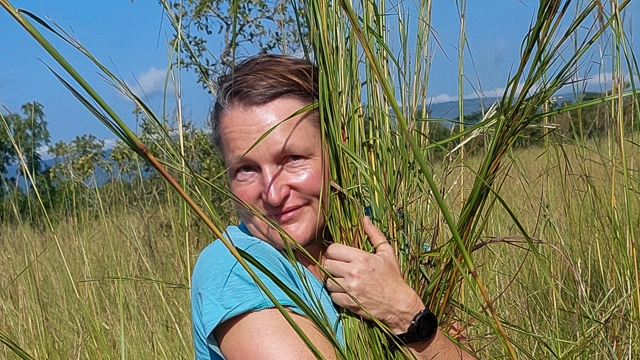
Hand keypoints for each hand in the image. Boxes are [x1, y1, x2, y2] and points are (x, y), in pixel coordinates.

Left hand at [322, 216, 423, 332]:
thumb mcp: (386, 253)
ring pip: (328, 281)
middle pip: (327, 264)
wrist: (398, 304)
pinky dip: (337, 295)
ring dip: (333, 281)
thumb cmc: (393, 277)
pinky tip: (345, 292)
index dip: (333, 252)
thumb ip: (374, 235)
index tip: (338, 256)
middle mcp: (353, 272)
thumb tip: (365, 219)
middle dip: (331, 266)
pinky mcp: (349, 302)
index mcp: (361, 258)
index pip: (332, 250)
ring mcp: (350, 288)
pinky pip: (333, 296)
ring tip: (343, 281)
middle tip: (339, 268)